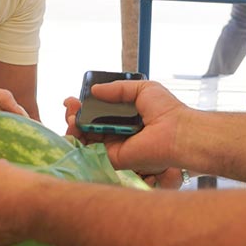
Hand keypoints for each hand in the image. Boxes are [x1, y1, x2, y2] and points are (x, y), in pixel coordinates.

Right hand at [63, 97, 185, 187]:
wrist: (176, 132)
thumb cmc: (165, 109)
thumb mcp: (142, 88)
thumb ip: (118, 88)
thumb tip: (94, 90)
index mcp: (125, 117)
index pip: (99, 113)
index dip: (84, 106)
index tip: (74, 99)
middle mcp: (118, 132)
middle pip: (89, 125)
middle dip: (75, 115)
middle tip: (70, 106)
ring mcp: (114, 146)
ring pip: (86, 137)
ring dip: (73, 125)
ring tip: (70, 115)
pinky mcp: (112, 157)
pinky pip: (90, 150)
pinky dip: (78, 140)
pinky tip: (73, 126)